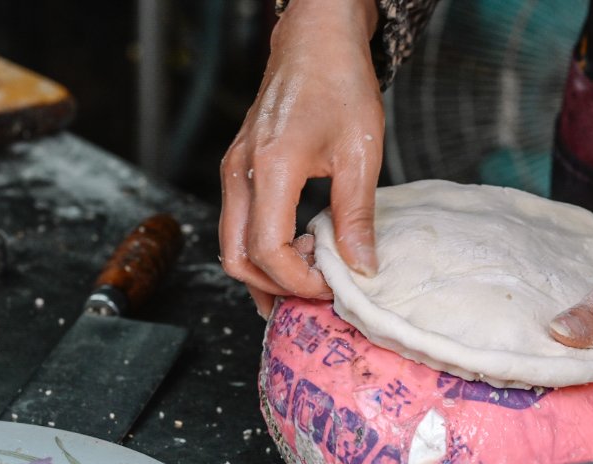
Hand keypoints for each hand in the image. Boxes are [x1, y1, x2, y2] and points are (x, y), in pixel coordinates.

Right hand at [219, 0, 382, 316]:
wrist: (316, 42)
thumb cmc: (339, 85)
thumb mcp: (360, 153)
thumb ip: (357, 215)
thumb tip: (360, 267)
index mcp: (272, 167)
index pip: (268, 249)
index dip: (298, 280)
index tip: (331, 286)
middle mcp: (241, 172)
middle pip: (237, 257)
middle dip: (276, 286)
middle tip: (317, 292)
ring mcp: (233, 170)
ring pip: (231, 245)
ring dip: (265, 272)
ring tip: (308, 277)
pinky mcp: (238, 169)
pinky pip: (238, 224)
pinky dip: (260, 250)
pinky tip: (296, 253)